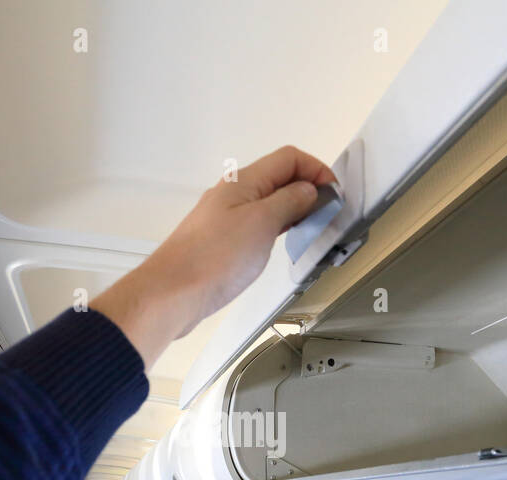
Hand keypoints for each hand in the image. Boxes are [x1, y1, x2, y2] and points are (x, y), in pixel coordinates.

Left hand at [91, 145, 336, 367]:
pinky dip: (276, 227)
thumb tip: (308, 189)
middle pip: (278, 178)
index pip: (289, 158)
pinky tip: (282, 242)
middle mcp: (233, 193)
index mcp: (243, 181)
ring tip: (311, 227)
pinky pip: (255, 223)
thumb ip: (290, 201)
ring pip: (267, 202)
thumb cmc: (214, 258)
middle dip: (307, 188)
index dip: (316, 169)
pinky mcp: (221, 241)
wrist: (172, 294)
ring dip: (292, 209)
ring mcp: (225, 217)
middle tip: (327, 212)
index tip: (334, 193)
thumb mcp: (262, 223)